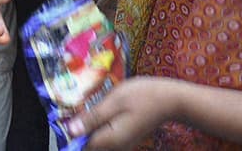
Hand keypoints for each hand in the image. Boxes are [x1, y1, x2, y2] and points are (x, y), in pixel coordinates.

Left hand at [64, 76, 181, 149]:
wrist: (170, 99)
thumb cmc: (142, 96)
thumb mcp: (113, 102)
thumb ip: (92, 118)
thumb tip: (71, 130)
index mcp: (110, 140)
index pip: (82, 145)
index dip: (74, 131)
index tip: (74, 116)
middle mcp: (116, 147)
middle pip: (90, 145)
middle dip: (83, 129)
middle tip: (90, 109)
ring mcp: (123, 145)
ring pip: (99, 141)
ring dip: (93, 127)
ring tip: (100, 109)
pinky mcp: (127, 140)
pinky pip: (108, 138)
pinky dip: (103, 127)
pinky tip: (108, 112)